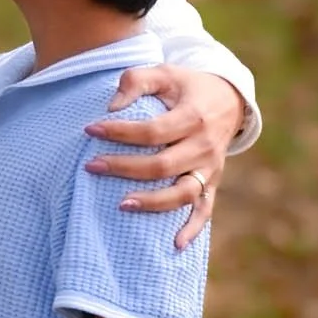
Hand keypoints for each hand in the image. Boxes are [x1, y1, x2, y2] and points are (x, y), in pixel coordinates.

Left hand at [83, 66, 244, 247]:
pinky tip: (174, 245)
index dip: (120, 132)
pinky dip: (193, 229)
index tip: (90, 130)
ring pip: (183, 193)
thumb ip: (136, 81)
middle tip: (90, 166)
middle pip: (162, 165)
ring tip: (120, 204)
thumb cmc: (185, 86)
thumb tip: (111, 107)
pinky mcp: (212, 183)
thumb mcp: (164, 73)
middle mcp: (205, 146)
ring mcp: (210, 168)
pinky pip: (204, 210)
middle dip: (124, 168)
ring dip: (152, 203)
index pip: (152, 131)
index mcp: (194, 117)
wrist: (227, 98)